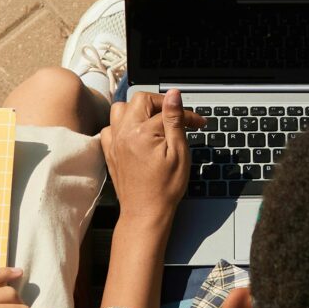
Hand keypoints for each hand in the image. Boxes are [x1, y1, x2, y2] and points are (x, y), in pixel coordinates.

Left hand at [104, 87, 195, 224]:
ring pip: (120, 109)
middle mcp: (123, 132)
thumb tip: (173, 94)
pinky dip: (122, 125)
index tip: (198, 123)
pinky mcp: (110, 152)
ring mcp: (114, 142)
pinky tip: (135, 133)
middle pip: (140, 100)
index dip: (186, 115)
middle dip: (160, 104)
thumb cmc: (165, 187)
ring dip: (138, 109)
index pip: (166, 111)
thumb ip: (174, 119)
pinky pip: (110, 127)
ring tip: (154, 121)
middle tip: (176, 117)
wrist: (145, 213)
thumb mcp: (179, 152)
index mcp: (141, 131)